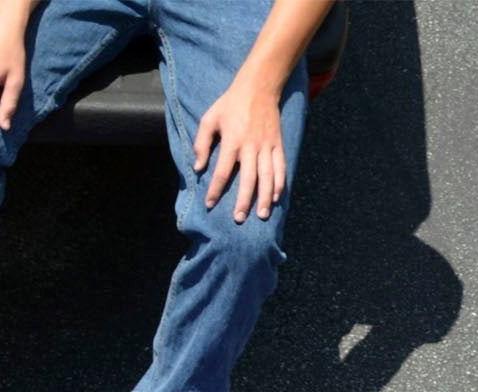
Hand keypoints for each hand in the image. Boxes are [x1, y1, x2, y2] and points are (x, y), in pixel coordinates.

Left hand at [193, 77, 287, 221]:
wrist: (259, 85)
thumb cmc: (230, 103)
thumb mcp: (210, 118)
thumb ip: (201, 143)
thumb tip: (197, 168)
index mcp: (232, 140)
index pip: (223, 171)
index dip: (216, 189)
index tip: (210, 203)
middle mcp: (251, 145)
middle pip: (248, 178)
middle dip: (244, 200)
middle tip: (239, 219)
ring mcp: (266, 144)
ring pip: (267, 175)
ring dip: (266, 197)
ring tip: (263, 215)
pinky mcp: (277, 142)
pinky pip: (281, 165)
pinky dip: (280, 182)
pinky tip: (277, 197)